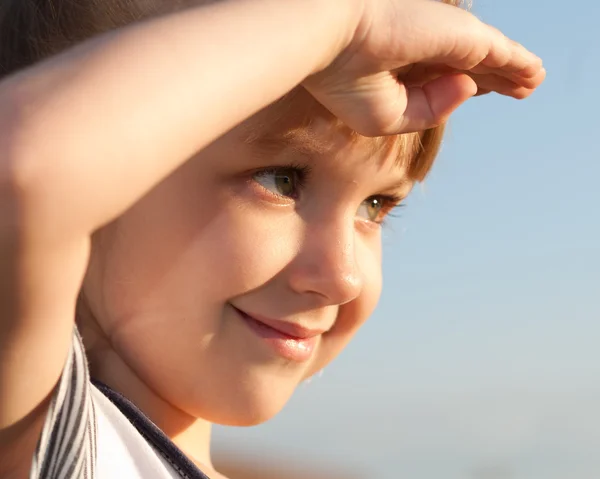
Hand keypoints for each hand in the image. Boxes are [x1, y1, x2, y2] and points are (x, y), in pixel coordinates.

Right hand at [304, 0, 544, 134]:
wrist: (331, 39)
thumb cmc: (346, 80)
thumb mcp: (387, 117)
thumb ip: (429, 111)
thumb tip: (472, 88)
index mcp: (405, 64)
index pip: (441, 75)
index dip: (463, 85)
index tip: (475, 90)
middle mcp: (428, 46)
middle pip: (470, 65)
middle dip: (494, 77)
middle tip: (517, 86)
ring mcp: (446, 39)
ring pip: (488, 59)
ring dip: (512, 71)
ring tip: (532, 82)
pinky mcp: (463, 36)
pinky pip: (500, 54)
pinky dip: (519, 64)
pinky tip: (533, 76)